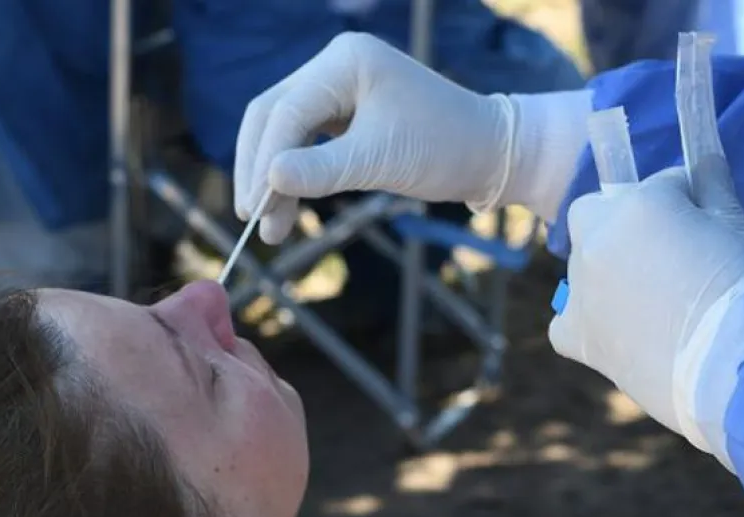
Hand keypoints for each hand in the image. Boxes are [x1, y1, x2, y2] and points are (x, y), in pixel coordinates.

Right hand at [234, 32, 514, 243]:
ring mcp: (340, 88)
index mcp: (346, 60)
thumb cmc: (445, 148)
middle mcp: (337, 65)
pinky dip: (296, 174)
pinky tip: (288, 205)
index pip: (286, 111)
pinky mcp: (346, 113)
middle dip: (260, 170)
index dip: (265, 162)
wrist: (490, 152)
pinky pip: (306, 141)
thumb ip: (322, 170)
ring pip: (285, 131)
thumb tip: (268, 181)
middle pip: (273, 116)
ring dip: (274, 178)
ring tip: (272, 228)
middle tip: (252, 220)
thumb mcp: (380, 161)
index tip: (254, 210)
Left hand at [548, 158, 743, 466]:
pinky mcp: (578, 336)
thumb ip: (713, 188)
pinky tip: (614, 336)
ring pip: (582, 267)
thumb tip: (704, 159)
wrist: (737, 361)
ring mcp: (582, 289)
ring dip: (607, 273)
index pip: (660, 185)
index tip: (707, 225)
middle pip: (596, 214)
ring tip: (651, 304)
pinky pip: (565, 324)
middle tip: (665, 254)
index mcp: (638, 203)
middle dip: (622, 223)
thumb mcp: (740, 225)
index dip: (686, 203)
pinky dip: (584, 325)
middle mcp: (598, 239)